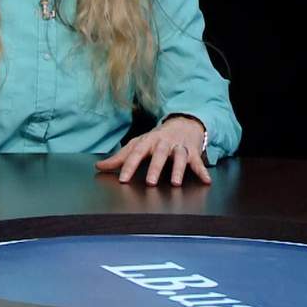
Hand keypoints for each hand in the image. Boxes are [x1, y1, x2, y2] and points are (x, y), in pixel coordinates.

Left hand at [95, 115, 209, 186]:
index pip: (136, 153)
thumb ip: (120, 158)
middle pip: (159, 154)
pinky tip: (206, 181)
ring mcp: (179, 147)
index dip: (129, 166)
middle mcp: (164, 143)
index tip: (123, 179)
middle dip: (155, 167)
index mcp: (148, 141)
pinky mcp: (193, 152)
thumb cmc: (157, 139)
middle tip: (150, 182)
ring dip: (178, 170)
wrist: (184, 123)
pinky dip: (202, 171)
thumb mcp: (139, 145)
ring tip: (175, 183)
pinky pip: (198, 162)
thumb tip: (99, 167)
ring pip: (179, 157)